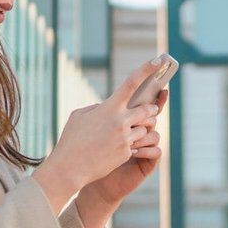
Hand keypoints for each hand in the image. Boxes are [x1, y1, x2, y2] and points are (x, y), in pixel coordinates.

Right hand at [33, 60, 164, 209]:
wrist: (70, 167)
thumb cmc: (71, 139)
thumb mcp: (80, 115)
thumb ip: (97, 108)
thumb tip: (107, 106)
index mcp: (109, 107)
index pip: (132, 83)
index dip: (146, 70)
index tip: (157, 60)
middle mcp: (120, 121)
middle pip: (146, 109)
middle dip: (150, 109)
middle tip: (151, 109)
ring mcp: (125, 138)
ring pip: (143, 129)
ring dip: (138, 130)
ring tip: (123, 134)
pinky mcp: (127, 153)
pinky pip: (135, 145)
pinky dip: (128, 145)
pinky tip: (113, 151)